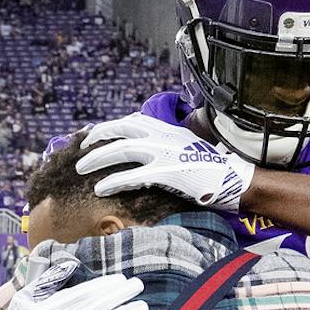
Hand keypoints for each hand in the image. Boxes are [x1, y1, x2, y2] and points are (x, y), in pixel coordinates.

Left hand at [75, 115, 254, 211]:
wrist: (230, 179)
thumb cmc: (205, 168)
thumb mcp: (181, 148)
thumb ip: (162, 145)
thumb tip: (140, 152)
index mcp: (166, 129)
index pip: (130, 122)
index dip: (107, 127)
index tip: (91, 136)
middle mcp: (163, 136)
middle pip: (120, 130)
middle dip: (96, 139)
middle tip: (79, 152)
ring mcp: (165, 153)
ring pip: (123, 149)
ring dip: (98, 158)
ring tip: (80, 169)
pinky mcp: (168, 173)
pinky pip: (134, 176)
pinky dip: (114, 181)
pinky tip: (100, 188)